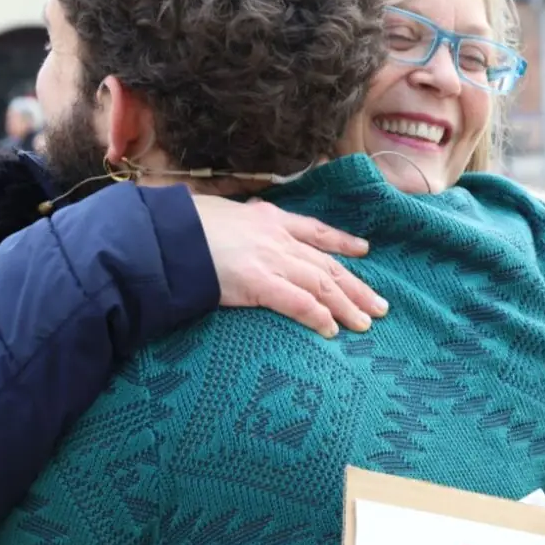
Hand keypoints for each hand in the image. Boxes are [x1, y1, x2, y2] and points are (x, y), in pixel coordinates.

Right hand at [193, 196, 387, 336]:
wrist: (164, 233)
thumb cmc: (181, 226)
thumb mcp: (216, 214)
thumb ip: (234, 226)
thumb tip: (231, 235)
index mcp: (267, 217)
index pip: (314, 230)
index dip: (341, 242)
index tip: (363, 250)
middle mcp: (276, 237)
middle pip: (327, 264)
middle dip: (356, 286)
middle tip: (380, 305)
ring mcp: (270, 259)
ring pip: (321, 284)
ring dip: (347, 305)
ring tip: (366, 323)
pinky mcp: (259, 283)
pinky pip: (298, 303)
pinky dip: (318, 317)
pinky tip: (331, 331)